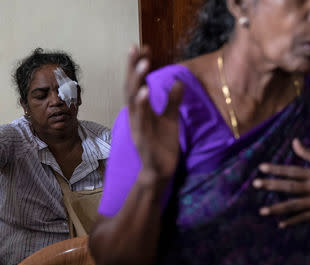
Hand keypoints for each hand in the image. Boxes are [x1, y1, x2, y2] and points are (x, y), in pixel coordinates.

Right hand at [125, 45, 182, 180]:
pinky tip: (145, 92)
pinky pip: (141, 120)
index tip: (144, 47)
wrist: (160, 171)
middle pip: (130, 87)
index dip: (138, 66)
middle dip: (132, 67)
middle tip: (135, 47)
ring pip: (133, 101)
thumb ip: (173, 101)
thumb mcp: (170, 120)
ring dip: (137, 82)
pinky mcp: (142, 138)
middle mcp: (135, 116)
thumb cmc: (162, 145)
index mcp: (141, 110)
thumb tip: (179, 81)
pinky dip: (141, 105)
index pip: (138, 83)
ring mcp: (137, 126)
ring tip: (142, 64)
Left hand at [254, 138, 309, 228]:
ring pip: (294, 205)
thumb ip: (308, 153)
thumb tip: (294, 141)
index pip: (292, 171)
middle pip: (290, 187)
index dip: (276, 169)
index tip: (261, 168)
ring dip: (277, 208)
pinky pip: (304, 218)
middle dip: (272, 186)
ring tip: (261, 211)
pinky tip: (279, 224)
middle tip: (255, 184)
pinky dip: (292, 221)